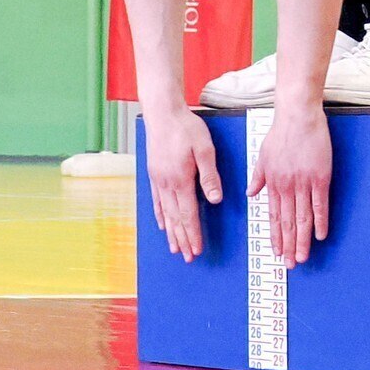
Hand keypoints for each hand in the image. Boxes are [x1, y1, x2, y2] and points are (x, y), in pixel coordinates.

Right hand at [145, 108, 224, 261]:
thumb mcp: (205, 149)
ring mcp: (158, 179)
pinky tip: (162, 225)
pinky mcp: (154, 173)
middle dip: (183, 239)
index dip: (193, 233)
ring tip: (175, 249)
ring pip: (164, 213)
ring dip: (171, 232)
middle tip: (188, 257)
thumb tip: (215, 199)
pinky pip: (156, 200)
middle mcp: (167, 183)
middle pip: (175, 218)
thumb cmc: (186, 127)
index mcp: (181, 179)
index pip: (188, 214)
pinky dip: (159, 215)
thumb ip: (209, 176)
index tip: (197, 249)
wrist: (162, 112)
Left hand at [249, 105, 331, 267]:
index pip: (273, 216)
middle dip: (288, 245)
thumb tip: (251, 194)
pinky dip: (320, 221)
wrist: (297, 116)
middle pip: (288, 222)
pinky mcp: (320, 178)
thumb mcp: (262, 155)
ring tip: (302, 257)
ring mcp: (303, 183)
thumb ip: (257, 177)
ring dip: (302, 240)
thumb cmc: (280, 133)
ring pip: (302, 218)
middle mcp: (286, 186)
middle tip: (290, 264)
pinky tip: (320, 236)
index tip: (277, 252)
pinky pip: (320, 204)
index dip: (276, 236)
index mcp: (272, 182)